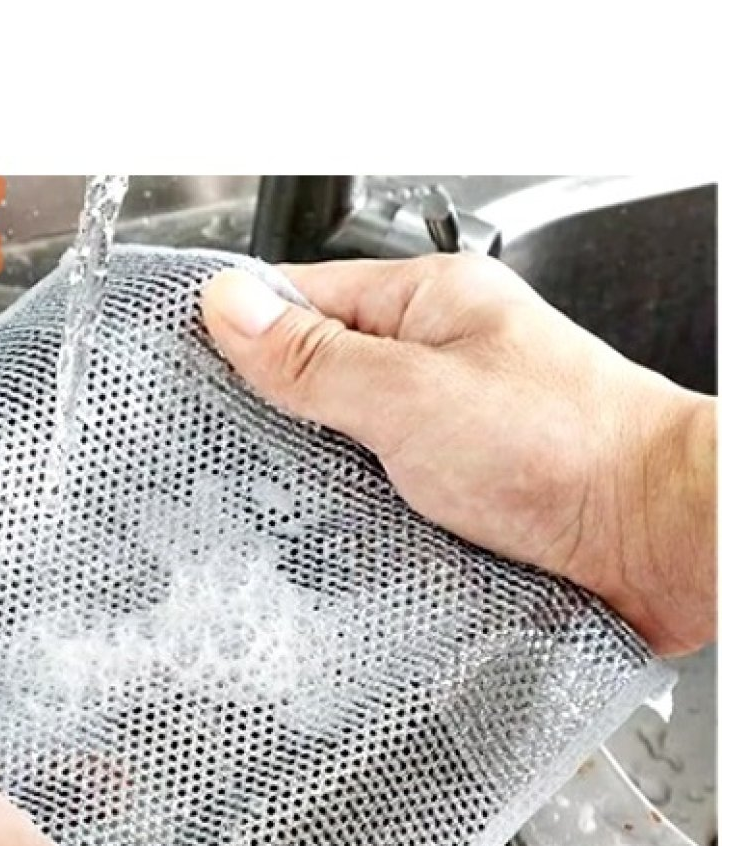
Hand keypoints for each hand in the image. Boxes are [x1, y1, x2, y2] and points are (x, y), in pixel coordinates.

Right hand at [202, 255, 715, 655]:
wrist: (662, 540)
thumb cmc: (570, 449)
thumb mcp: (410, 394)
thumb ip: (315, 357)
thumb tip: (230, 308)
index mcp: (431, 304)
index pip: (301, 298)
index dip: (239, 334)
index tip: (183, 372)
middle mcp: (444, 362)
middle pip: (322, 381)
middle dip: (280, 424)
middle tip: (237, 461)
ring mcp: (457, 431)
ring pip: (351, 450)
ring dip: (326, 485)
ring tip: (296, 511)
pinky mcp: (471, 499)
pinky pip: (388, 503)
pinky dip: (365, 526)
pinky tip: (345, 546)